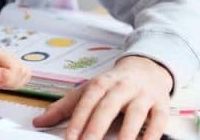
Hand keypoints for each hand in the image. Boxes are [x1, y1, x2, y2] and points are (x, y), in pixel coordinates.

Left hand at [0, 49, 31, 98]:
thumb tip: (8, 74)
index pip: (15, 68)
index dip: (10, 79)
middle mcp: (6, 56)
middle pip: (22, 70)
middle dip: (13, 81)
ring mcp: (10, 63)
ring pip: (25, 72)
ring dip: (16, 82)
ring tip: (2, 84)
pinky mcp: (12, 70)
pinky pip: (24, 76)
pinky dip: (18, 83)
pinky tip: (6, 85)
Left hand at [32, 55, 172, 139]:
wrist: (146, 68)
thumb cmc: (113, 84)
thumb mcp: (88, 90)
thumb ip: (64, 107)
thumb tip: (38, 122)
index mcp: (102, 82)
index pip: (87, 100)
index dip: (78, 119)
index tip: (70, 138)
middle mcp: (122, 86)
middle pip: (108, 106)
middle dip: (97, 127)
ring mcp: (143, 94)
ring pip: (136, 113)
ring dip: (127, 133)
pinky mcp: (161, 103)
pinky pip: (159, 120)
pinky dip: (153, 134)